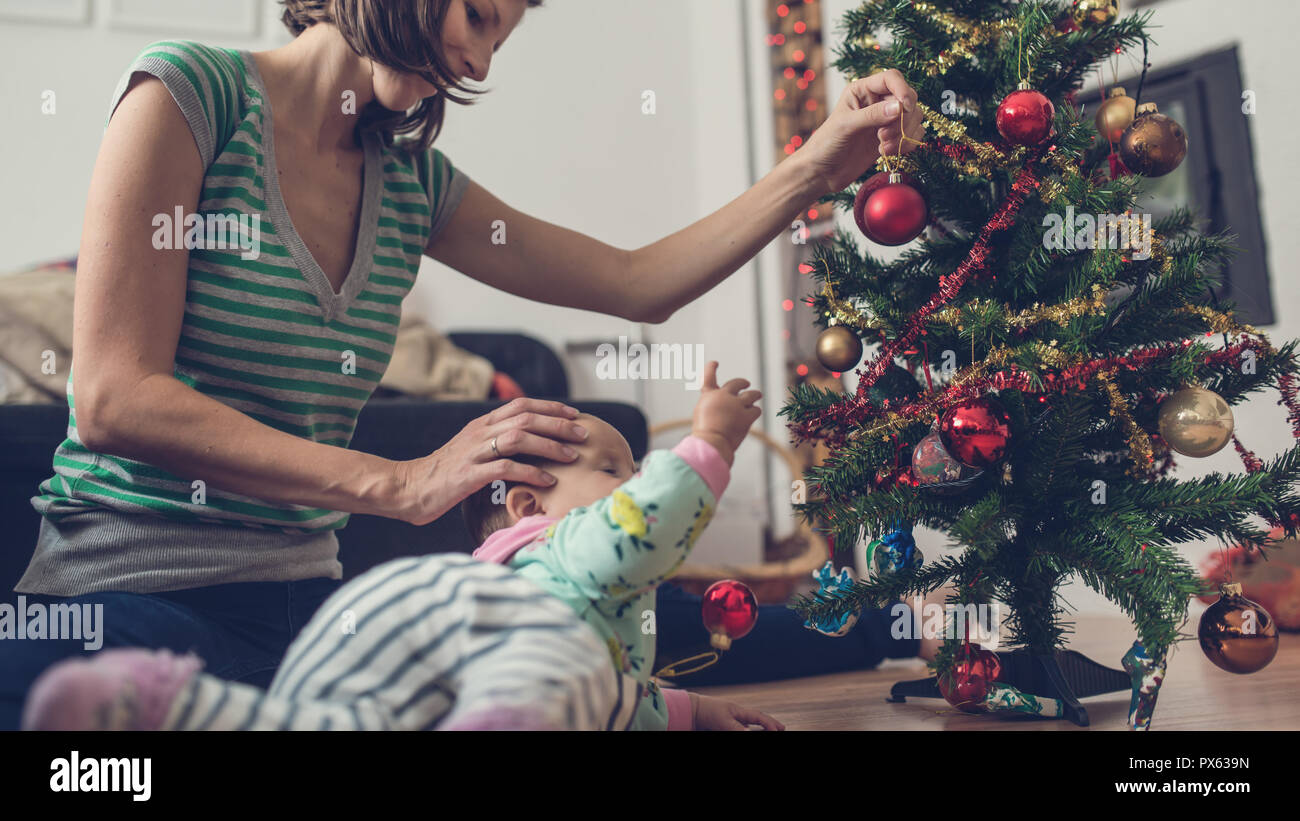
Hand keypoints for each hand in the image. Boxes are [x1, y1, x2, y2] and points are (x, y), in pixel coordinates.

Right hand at [394, 398, 589, 524]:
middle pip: (525, 417)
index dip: (550, 406)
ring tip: (572, 456)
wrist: (407, 488)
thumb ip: (494, 444)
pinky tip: (548, 481)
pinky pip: (505, 468)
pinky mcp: (469, 475)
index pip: (521, 405)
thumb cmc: (443, 474)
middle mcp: (479, 433)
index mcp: (480, 425)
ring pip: (519, 438)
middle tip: (583, 432)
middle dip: (558, 423)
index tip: (574, 413)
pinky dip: (531, 472)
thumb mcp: (470, 451)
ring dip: (550, 445)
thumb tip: (527, 446)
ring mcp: (473, 452)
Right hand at [691, 361, 760, 464]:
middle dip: (742, 383)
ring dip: (755, 394)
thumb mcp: (703, 417)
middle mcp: (723, 396)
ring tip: (758, 394)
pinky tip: (754, 413)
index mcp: (709, 396)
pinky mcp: (747, 416)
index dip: (711, 369)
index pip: (708, 378)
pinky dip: (754, 412)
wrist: (711, 443)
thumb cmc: (705, 434)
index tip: (715, 363)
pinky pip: (756, 410)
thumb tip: (728, 410)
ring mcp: (736, 405)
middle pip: (736, 383)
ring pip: (752, 394)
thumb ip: (714, 409)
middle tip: (747, 384)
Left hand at [691, 693, 784, 730]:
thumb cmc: (707, 711)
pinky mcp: (723, 728)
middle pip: (757, 721)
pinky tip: (749, 730)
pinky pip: (738, 729)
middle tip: (780, 729)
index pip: (759, 717)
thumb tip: (750, 733)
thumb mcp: (724, 720)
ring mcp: (731, 723)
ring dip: (759, 729)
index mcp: (739, 711)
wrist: (690, 713)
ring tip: (769, 730)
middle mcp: (737, 717)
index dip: (770, 724)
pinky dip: (746, 729)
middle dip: (769, 725)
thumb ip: (738, 728)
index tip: (780, 729)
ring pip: (747, 727)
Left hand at [797, 68, 922, 195]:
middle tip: (883, 136)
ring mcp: (885, 120)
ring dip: (904, 134)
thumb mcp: (846, 125)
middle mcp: (876, 102)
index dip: (903, 90)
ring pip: (913, 117)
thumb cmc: (826, 145)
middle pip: (907, 99)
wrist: (822, 172)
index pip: (892, 78)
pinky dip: (906, 144)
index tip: (906, 107)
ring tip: (883, 148)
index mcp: (862, 90)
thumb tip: (900, 107)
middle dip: (902, 119)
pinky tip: (887, 152)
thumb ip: (872, 115)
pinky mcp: (890, 138)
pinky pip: (912, 135)